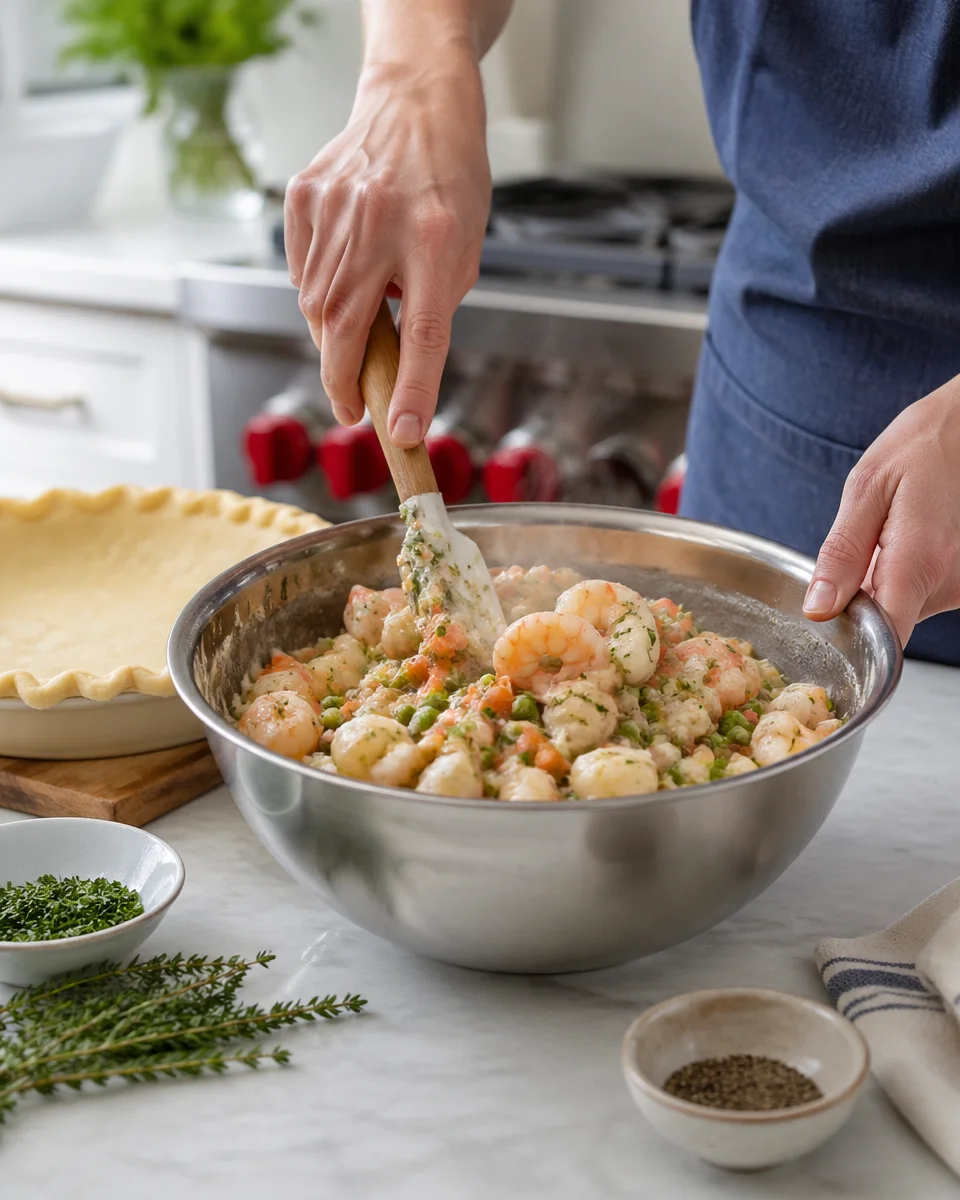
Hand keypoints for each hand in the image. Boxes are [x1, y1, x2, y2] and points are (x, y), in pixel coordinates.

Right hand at [284, 53, 490, 446]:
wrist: (415, 102)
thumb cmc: (450, 180)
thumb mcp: (465, 247)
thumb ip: (433, 304)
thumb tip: (394, 365)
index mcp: (437, 236)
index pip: (425, 332)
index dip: (414, 390)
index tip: (404, 432)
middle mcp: (380, 221)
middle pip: (347, 326)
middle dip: (344, 381)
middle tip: (352, 409)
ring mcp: (335, 206)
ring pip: (316, 304)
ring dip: (332, 337)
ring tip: (354, 335)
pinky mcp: (304, 196)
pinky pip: (301, 270)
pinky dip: (316, 293)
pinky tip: (340, 283)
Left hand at [803, 377, 959, 644]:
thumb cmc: (924, 446)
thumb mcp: (867, 488)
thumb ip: (841, 553)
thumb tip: (817, 609)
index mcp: (920, 561)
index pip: (884, 639)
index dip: (850, 642)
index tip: (828, 627)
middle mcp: (949, 584)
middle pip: (886, 622)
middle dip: (858, 598)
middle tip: (859, 548)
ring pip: (902, 607)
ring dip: (881, 582)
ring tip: (887, 535)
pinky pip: (920, 592)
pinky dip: (902, 574)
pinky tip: (907, 538)